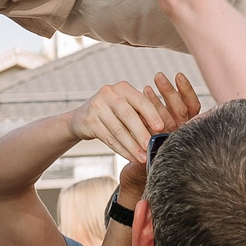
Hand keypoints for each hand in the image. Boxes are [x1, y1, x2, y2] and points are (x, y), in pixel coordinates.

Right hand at [69, 74, 198, 169]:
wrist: (82, 118)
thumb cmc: (112, 113)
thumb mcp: (126, 107)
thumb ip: (141, 115)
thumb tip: (163, 132)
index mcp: (123, 88)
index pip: (140, 100)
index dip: (152, 114)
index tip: (161, 128)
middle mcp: (109, 93)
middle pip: (128, 115)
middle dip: (141, 133)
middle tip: (150, 147)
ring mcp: (97, 107)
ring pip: (118, 130)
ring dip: (132, 146)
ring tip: (142, 157)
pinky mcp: (89, 121)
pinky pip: (108, 138)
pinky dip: (121, 149)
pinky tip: (130, 156)